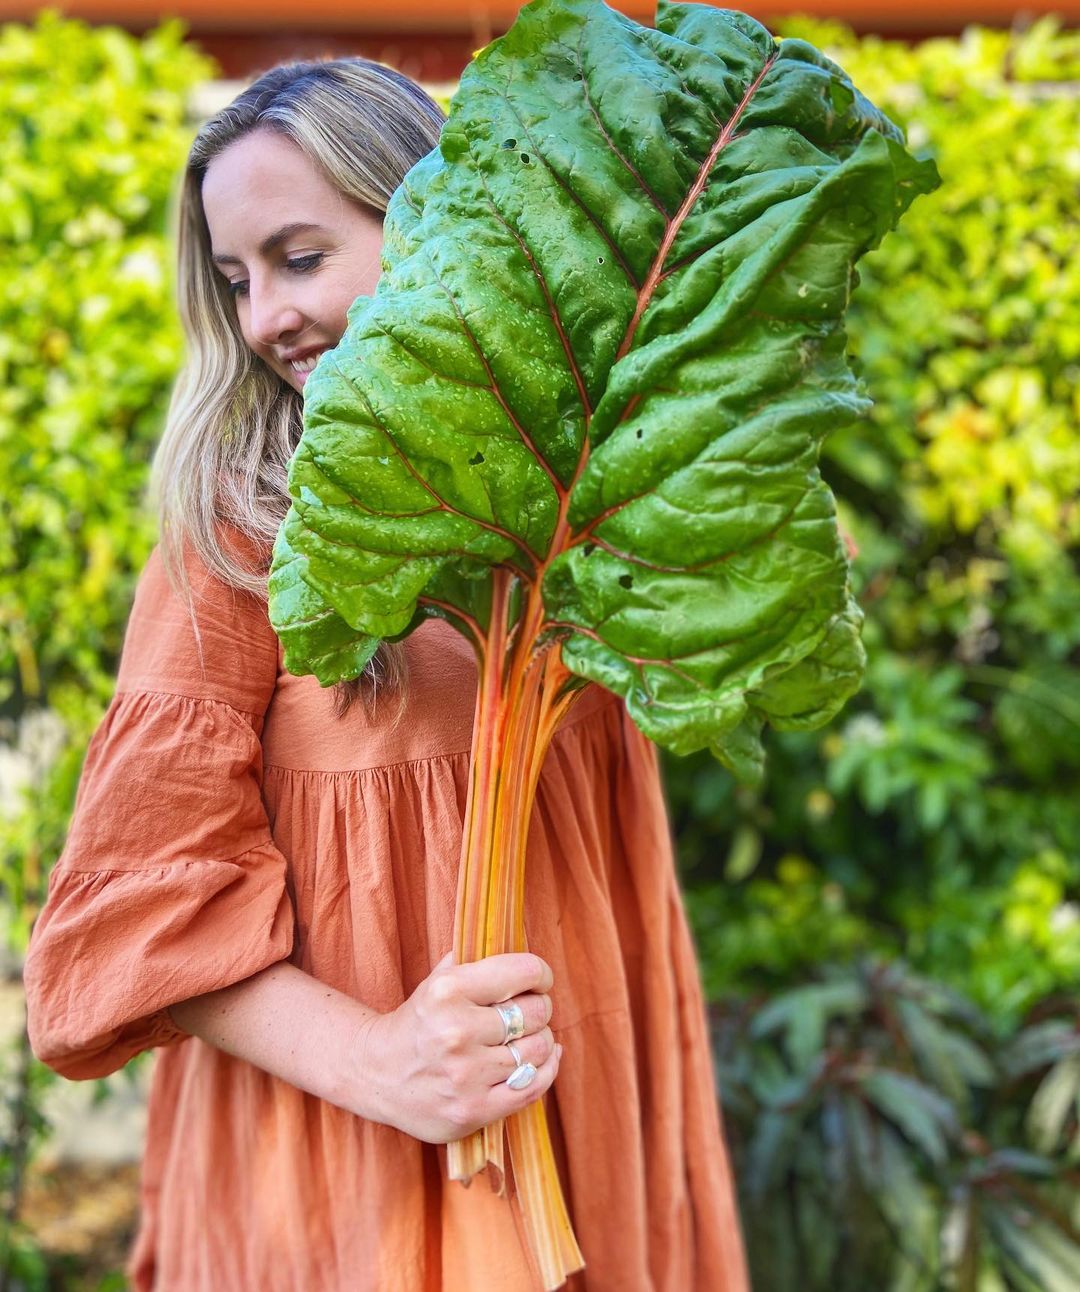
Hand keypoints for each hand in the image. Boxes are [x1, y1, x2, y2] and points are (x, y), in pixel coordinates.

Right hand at [358, 950, 562, 1143]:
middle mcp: (456, 1031)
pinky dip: (546, 1071)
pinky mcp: (473, 1110)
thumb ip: (476, 958)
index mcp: (448, 990)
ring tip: (525, 1038)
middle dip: (539, 1009)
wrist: (376, 1073)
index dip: (541, 974)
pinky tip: (540, 1061)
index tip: (538, 980)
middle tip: (529, 1012)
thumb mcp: (437, 978)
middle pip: (535, 1013)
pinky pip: (533, 1087)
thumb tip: (520, 944)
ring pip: (538, 1050)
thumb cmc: (419, 1020)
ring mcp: (465, 1075)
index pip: (524, 971)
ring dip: (541, 1041)